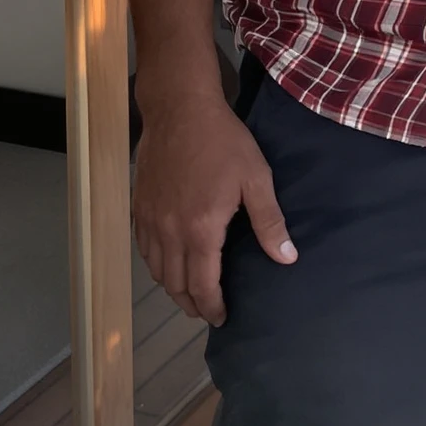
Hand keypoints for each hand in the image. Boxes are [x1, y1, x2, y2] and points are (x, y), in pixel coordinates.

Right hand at [132, 86, 295, 323]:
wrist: (180, 108)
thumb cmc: (223, 141)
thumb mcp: (256, 178)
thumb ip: (269, 222)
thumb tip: (287, 258)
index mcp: (201, 231)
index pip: (203, 286)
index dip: (213, 307)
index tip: (222, 317)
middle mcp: (169, 233)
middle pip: (176, 286)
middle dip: (192, 305)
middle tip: (207, 311)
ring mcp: (150, 220)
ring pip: (157, 271)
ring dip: (173, 288)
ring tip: (189, 293)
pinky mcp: (138, 207)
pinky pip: (144, 250)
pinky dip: (156, 265)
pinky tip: (167, 262)